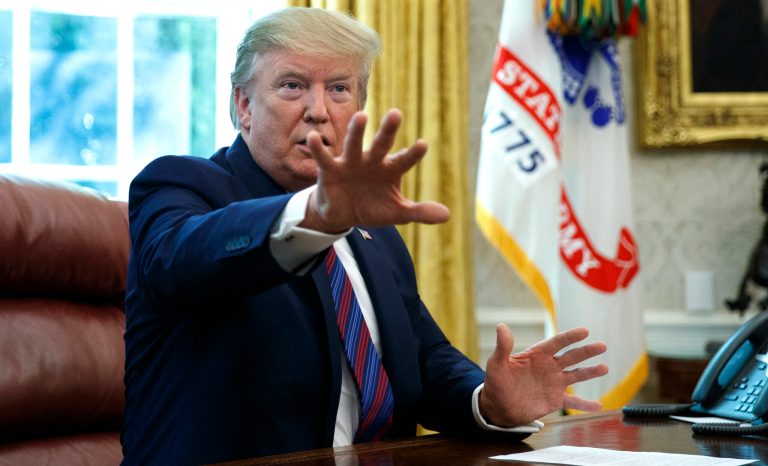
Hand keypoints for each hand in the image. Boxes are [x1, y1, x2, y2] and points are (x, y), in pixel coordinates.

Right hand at [301, 109, 449, 232]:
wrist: (343, 215)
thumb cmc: (373, 206)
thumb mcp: (397, 213)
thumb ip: (420, 212)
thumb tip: (446, 215)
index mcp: (390, 169)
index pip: (404, 160)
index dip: (413, 154)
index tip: (423, 144)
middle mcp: (371, 161)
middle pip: (381, 143)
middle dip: (388, 130)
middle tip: (396, 114)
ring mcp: (350, 163)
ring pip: (354, 144)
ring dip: (357, 131)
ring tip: (361, 116)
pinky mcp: (330, 170)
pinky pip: (323, 158)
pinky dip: (318, 148)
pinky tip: (314, 137)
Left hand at [479, 323, 608, 426]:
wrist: (498, 406)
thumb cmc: (496, 382)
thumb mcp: (497, 364)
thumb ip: (503, 346)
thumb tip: (501, 326)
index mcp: (537, 355)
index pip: (556, 342)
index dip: (570, 337)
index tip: (584, 331)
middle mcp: (549, 366)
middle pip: (571, 356)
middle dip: (586, 351)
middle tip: (602, 346)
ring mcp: (554, 383)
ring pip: (576, 376)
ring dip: (590, 372)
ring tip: (604, 368)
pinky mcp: (555, 400)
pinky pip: (574, 402)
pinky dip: (586, 404)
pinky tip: (600, 406)